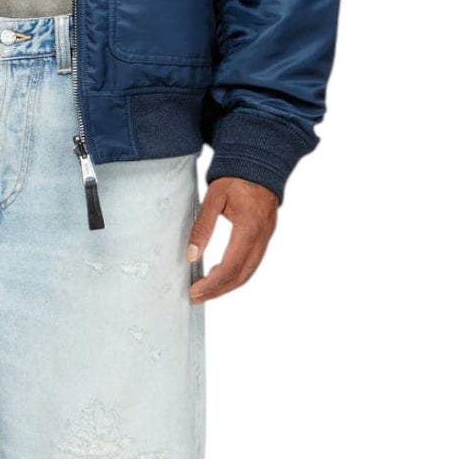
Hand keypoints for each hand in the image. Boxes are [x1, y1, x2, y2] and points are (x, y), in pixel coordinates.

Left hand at [186, 176, 278, 301]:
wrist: (260, 161)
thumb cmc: (236, 177)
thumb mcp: (213, 198)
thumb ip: (202, 227)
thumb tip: (191, 255)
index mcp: (249, 227)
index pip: (230, 266)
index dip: (212, 283)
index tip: (194, 291)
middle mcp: (261, 236)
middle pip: (242, 275)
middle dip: (218, 290)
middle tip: (196, 297)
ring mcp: (266, 237)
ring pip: (249, 272)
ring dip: (228, 285)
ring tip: (206, 291)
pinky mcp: (265, 235)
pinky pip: (253, 262)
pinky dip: (237, 274)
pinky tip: (221, 275)